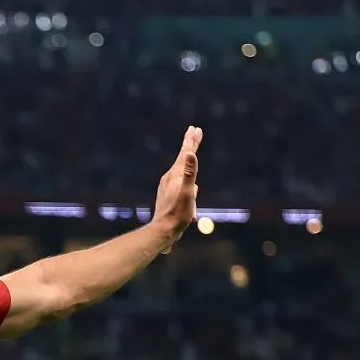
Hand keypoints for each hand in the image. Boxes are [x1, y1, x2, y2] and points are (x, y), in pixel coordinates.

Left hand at [153, 125, 202, 252]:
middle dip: (189, 145)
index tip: (195, 128)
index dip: (191, 141)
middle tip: (194, 131)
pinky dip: (187, 178)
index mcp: (175, 175)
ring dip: (188, 161)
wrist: (164, 230)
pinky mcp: (170, 196)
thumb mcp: (187, 192)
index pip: (185, 154)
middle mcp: (170, 179)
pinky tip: (193, 187)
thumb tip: (190, 154)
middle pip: (183, 159)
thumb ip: (189, 173)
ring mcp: (169, 187)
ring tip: (191, 153)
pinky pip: (182, 184)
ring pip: (182, 171)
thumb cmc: (178, 213)